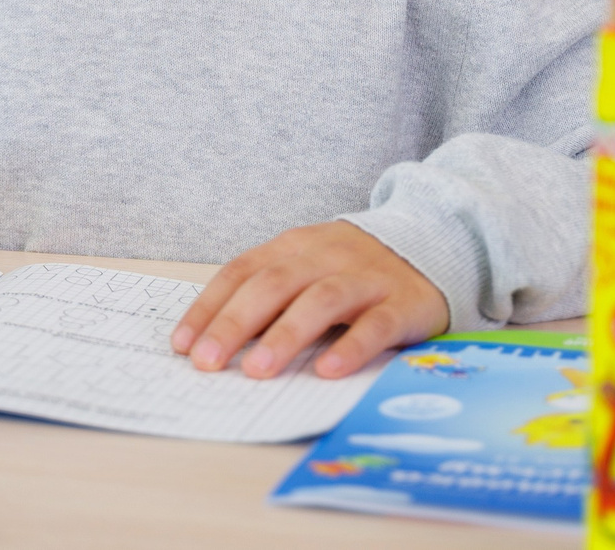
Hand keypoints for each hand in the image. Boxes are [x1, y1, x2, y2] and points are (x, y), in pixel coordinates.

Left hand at [171, 220, 449, 378]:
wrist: (432, 243)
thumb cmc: (353, 269)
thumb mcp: (307, 269)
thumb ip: (270, 296)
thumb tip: (216, 341)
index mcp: (294, 246)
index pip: (241, 272)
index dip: (209, 307)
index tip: (183, 344)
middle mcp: (326, 256)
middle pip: (274, 285)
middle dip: (235, 323)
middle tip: (209, 361)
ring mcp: (366, 277)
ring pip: (321, 300)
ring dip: (285, 335)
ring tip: (259, 370)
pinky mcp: (403, 303)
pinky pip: (375, 325)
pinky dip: (350, 347)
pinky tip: (327, 371)